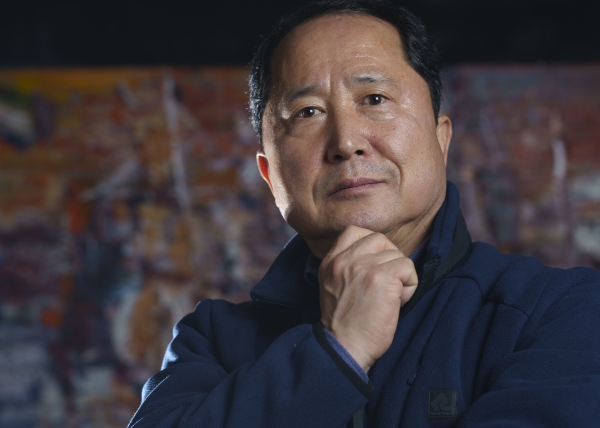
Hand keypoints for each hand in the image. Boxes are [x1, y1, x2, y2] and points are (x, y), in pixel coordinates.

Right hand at [318, 225, 417, 371]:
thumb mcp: (332, 286)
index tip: (376, 265)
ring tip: (390, 298)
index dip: (372, 244)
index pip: (353, 231)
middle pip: (379, 239)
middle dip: (390, 258)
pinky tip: (398, 302)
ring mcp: (364, 266)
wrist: (344, 347)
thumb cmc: (344, 324)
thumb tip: (375, 257)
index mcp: (330, 261)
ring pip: (397, 255)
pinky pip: (408, 267)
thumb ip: (346, 267)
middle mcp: (345, 259)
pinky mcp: (382, 277)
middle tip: (387, 284)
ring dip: (401, 277)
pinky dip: (410, 285)